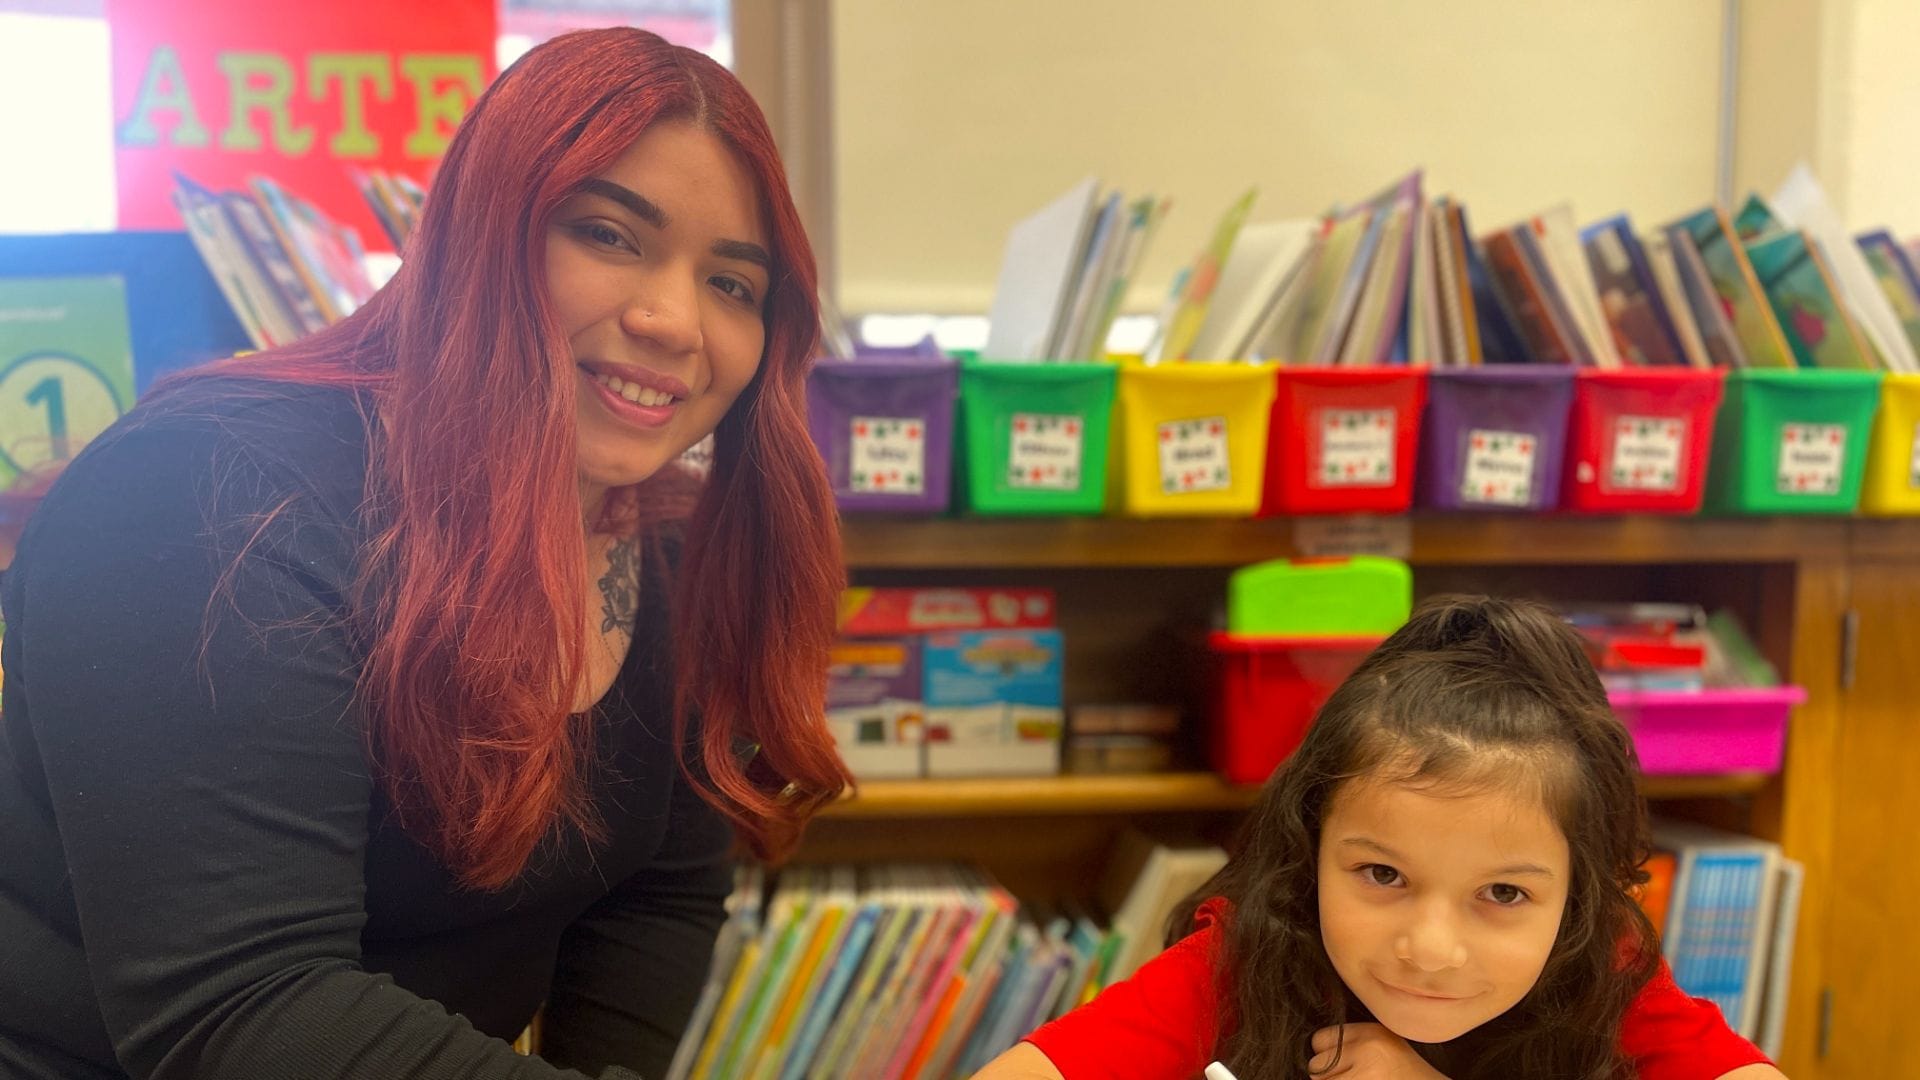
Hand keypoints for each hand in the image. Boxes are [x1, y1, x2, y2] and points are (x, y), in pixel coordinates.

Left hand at [1307, 1023, 1447, 1077]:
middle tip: (1356, 1078)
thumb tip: (1314, 1048)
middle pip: (1316, 1065)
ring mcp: (1364, 1074)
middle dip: (1328, 1076)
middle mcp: (1367, 1049)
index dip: (1326, 1055)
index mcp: (1372, 1032)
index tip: (1344, 1066)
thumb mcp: (1385, 1047)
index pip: (1320, 1039)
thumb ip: (1354, 1043)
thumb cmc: (1408, 1075)